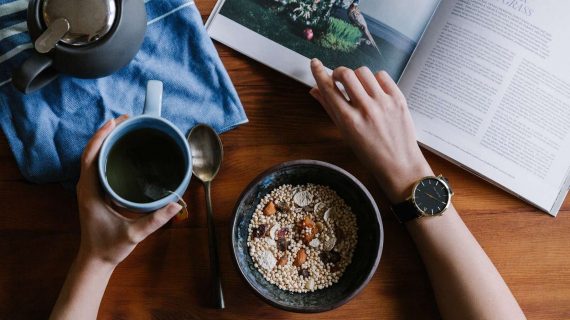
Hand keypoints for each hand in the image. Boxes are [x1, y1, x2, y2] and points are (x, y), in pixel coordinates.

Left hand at [76, 115, 181, 266]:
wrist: (96, 260)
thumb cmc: (109, 247)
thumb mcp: (134, 234)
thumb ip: (155, 220)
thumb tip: (176, 204)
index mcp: (90, 192)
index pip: (90, 157)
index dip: (101, 137)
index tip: (115, 122)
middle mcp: (87, 186)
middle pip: (92, 152)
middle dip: (107, 133)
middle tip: (126, 119)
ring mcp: (90, 189)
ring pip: (94, 157)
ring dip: (107, 141)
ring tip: (125, 128)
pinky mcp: (96, 192)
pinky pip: (99, 166)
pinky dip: (108, 153)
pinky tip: (123, 149)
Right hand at [310, 59, 432, 202]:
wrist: (399, 163)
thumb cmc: (369, 153)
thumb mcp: (345, 133)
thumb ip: (330, 109)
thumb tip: (314, 90)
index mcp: (349, 120)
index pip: (329, 89)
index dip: (319, 72)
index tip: (315, 63)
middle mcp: (366, 109)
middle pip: (346, 74)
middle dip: (338, 73)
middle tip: (339, 79)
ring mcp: (384, 102)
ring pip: (363, 72)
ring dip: (356, 76)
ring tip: (359, 87)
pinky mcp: (398, 98)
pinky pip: (382, 75)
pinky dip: (374, 79)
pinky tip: (374, 89)